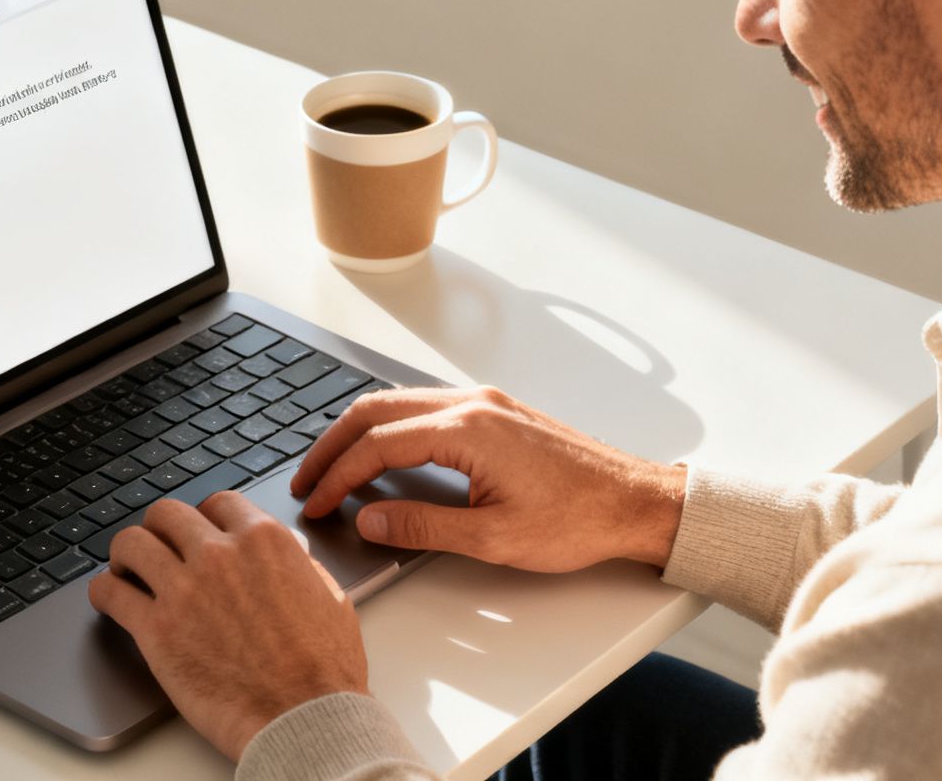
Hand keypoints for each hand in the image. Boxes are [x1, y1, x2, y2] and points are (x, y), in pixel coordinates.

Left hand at [87, 491, 366, 760]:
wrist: (304, 716)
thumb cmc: (324, 667)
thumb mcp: (327, 594)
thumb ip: (297, 564)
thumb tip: (285, 554)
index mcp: (264, 540)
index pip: (218, 502)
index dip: (205, 517)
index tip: (198, 531)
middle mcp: (219, 554)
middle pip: (167, 513)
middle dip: (161, 529)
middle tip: (159, 548)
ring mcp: (184, 589)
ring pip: (131, 543)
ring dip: (126, 554)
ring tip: (127, 569)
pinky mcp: (155, 630)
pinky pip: (110, 592)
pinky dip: (104, 591)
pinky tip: (110, 598)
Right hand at [290, 386, 686, 571]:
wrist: (634, 501)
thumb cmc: (578, 519)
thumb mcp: (493, 538)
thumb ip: (423, 527)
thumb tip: (370, 519)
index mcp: (467, 430)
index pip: (378, 446)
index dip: (338, 476)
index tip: (316, 503)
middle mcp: (472, 404)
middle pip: (379, 409)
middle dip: (334, 444)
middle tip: (307, 480)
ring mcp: (486, 404)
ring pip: (402, 403)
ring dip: (362, 432)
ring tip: (336, 468)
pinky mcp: (498, 413)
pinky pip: (427, 407)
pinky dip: (393, 427)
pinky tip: (385, 453)